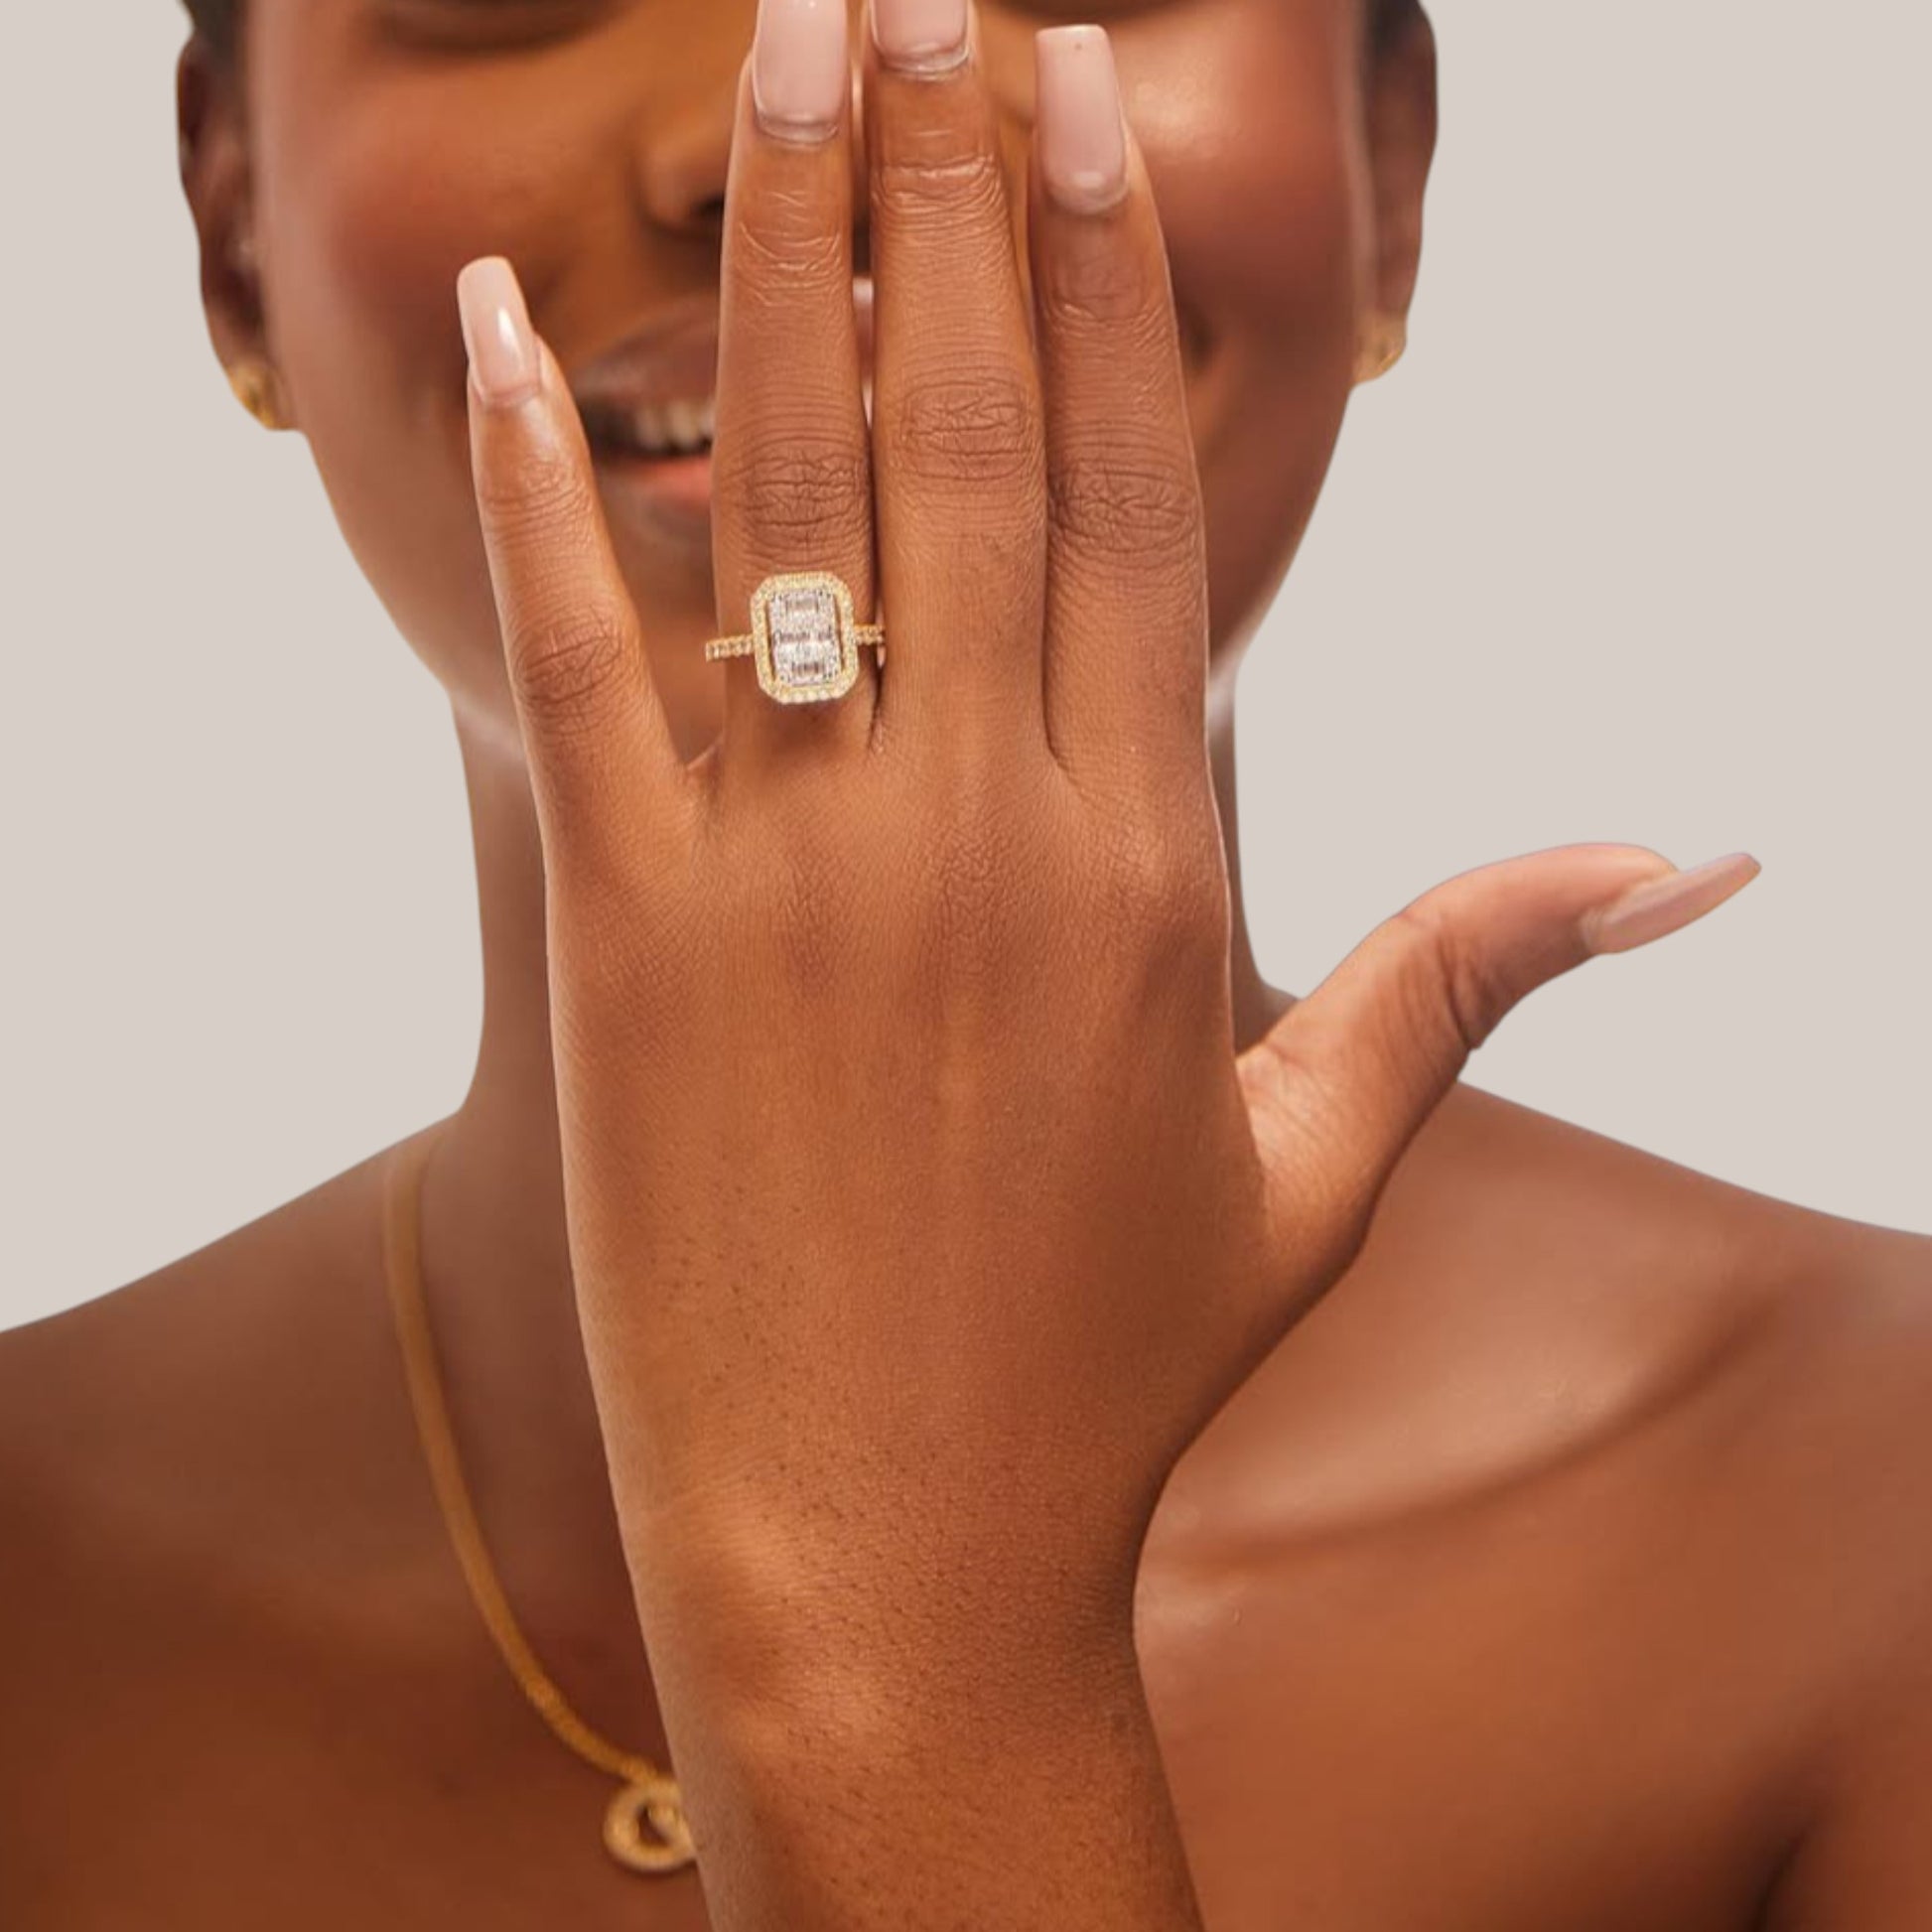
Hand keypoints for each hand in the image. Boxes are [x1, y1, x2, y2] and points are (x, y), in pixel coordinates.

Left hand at [455, 3, 1755, 1720]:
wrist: (893, 1550)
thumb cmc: (1113, 1363)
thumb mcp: (1320, 1157)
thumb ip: (1481, 961)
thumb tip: (1711, 851)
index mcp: (1154, 856)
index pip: (1138, 489)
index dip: (1105, 267)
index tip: (1070, 93)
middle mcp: (982, 825)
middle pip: (979, 430)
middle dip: (951, 183)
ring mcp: (794, 871)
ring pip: (796, 491)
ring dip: (785, 252)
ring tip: (783, 50)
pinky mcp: (628, 934)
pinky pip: (582, 654)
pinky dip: (535, 479)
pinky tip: (500, 323)